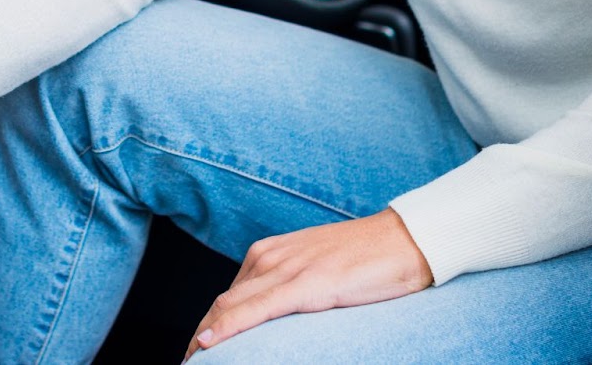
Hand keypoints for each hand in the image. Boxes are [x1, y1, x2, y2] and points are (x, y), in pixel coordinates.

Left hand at [183, 208, 431, 357]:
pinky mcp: (305, 284)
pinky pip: (256, 310)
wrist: (404, 239)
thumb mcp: (316, 272)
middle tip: (187, 363)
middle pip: (221, 305)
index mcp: (269, 254)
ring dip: (206, 339)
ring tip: (192, 362)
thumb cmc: (366, 258)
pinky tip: (209, 344)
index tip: (196, 353)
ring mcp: (286, 269)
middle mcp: (269, 258)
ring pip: (229, 308)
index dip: (208, 329)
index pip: (227, 299)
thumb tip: (272, 317)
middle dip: (200, 338)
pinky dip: (228, 329)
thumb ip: (289, 288)